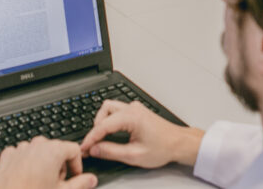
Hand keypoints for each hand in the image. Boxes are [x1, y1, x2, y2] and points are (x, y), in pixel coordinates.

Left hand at [0, 137, 96, 188]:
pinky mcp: (6, 158)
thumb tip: (90, 180)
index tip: (75, 177)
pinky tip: (25, 179)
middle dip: (59, 165)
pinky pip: (21, 154)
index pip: (74, 149)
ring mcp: (20, 150)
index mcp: (53, 151)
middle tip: (57, 184)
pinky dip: (25, 163)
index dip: (77, 165)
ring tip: (40, 183)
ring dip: (42, 163)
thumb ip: (80, 184)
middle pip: (56, 149)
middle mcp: (36, 146)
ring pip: (38, 151)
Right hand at [80, 100, 203, 168]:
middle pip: (103, 111)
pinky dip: (110, 120)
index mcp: (131, 117)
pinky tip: (110, 133)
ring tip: (101, 139)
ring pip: (109, 108)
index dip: (90, 138)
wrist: (179, 143)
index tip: (83, 148)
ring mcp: (135, 108)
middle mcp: (132, 108)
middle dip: (95, 128)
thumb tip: (95, 149)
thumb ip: (111, 152)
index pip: (102, 125)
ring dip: (102, 122)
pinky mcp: (137, 111)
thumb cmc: (163, 148)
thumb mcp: (134, 155)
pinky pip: (117, 111)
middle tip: (92, 144)